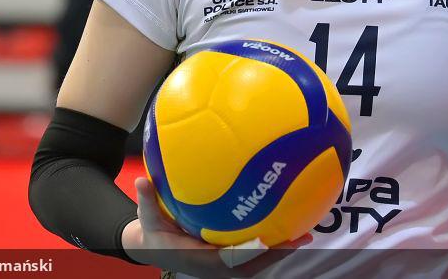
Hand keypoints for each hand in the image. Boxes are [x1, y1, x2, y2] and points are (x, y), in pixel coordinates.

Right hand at [122, 177, 310, 276]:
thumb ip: (146, 201)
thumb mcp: (146, 218)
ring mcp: (226, 263)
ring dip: (282, 247)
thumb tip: (140, 180)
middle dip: (279, 252)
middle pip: (255, 263)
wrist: (153, 248)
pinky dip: (272, 239)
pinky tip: (289, 219)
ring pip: (260, 260)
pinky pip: (255, 251)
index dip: (250, 254)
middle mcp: (219, 266)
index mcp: (201, 260)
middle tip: (304, 235)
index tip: (268, 241)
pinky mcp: (230, 256)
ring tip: (307, 229)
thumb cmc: (152, 233)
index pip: (231, 260)